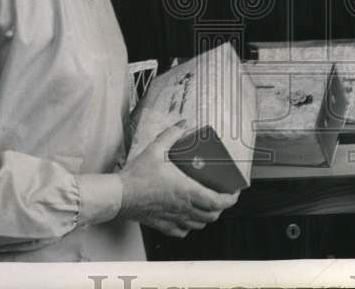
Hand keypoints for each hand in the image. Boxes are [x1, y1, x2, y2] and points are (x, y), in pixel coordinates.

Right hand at [117, 123, 239, 237]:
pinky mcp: (163, 225)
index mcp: (187, 191)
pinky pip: (182, 231)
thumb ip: (171, 134)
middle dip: (220, 207)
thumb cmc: (138, 175)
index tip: (235, 192)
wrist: (119, 196)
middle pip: (212, 215)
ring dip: (206, 216)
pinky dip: (189, 225)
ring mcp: (174, 219)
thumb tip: (182, 124)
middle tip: (221, 195)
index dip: (231, 199)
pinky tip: (186, 217)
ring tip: (206, 205)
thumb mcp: (156, 149)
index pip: (218, 202)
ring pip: (199, 224)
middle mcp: (183, 208)